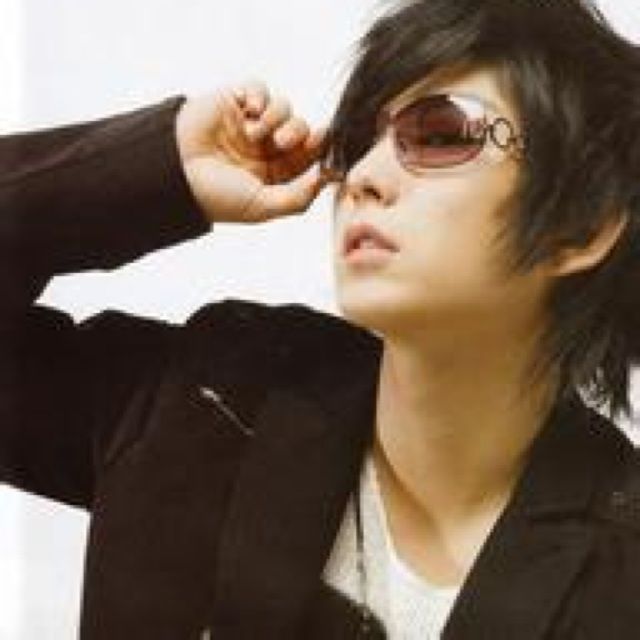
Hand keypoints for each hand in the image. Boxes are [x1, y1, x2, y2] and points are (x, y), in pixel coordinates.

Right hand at [176, 81, 332, 223]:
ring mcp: (249, 124)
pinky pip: (259, 88)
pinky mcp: (233, 102)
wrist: (175, 176)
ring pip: (284, 107)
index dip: (321, 149)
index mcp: (274, 173)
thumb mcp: (262, 206)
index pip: (308, 156)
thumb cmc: (217, 197)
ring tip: (255, 134)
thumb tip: (327, 178)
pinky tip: (250, 112)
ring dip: (278, 118)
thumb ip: (298, 197)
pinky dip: (261, 96)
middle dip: (299, 134)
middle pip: (301, 130)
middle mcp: (264, 148)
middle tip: (283, 142)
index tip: (326, 145)